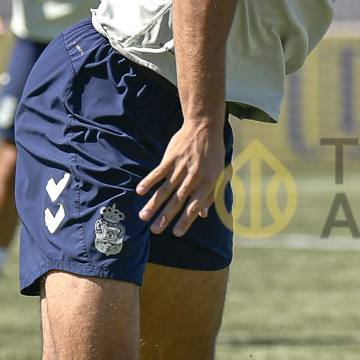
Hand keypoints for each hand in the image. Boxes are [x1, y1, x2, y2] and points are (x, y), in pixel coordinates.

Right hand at [137, 120, 225, 236]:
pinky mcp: (170, 158)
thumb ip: (210, 195)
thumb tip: (203, 215)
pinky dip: (149, 182)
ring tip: (144, 217)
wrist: (204, 127)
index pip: (194, 206)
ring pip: (165, 189)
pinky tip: (140, 192)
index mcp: (207, 183)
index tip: (176, 233)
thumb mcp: (218, 173)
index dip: (186, 220)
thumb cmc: (213, 153)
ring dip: (153, 204)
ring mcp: (181, 168)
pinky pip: (158, 172)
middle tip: (156, 230)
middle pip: (177, 200)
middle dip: (166, 217)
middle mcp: (193, 177)